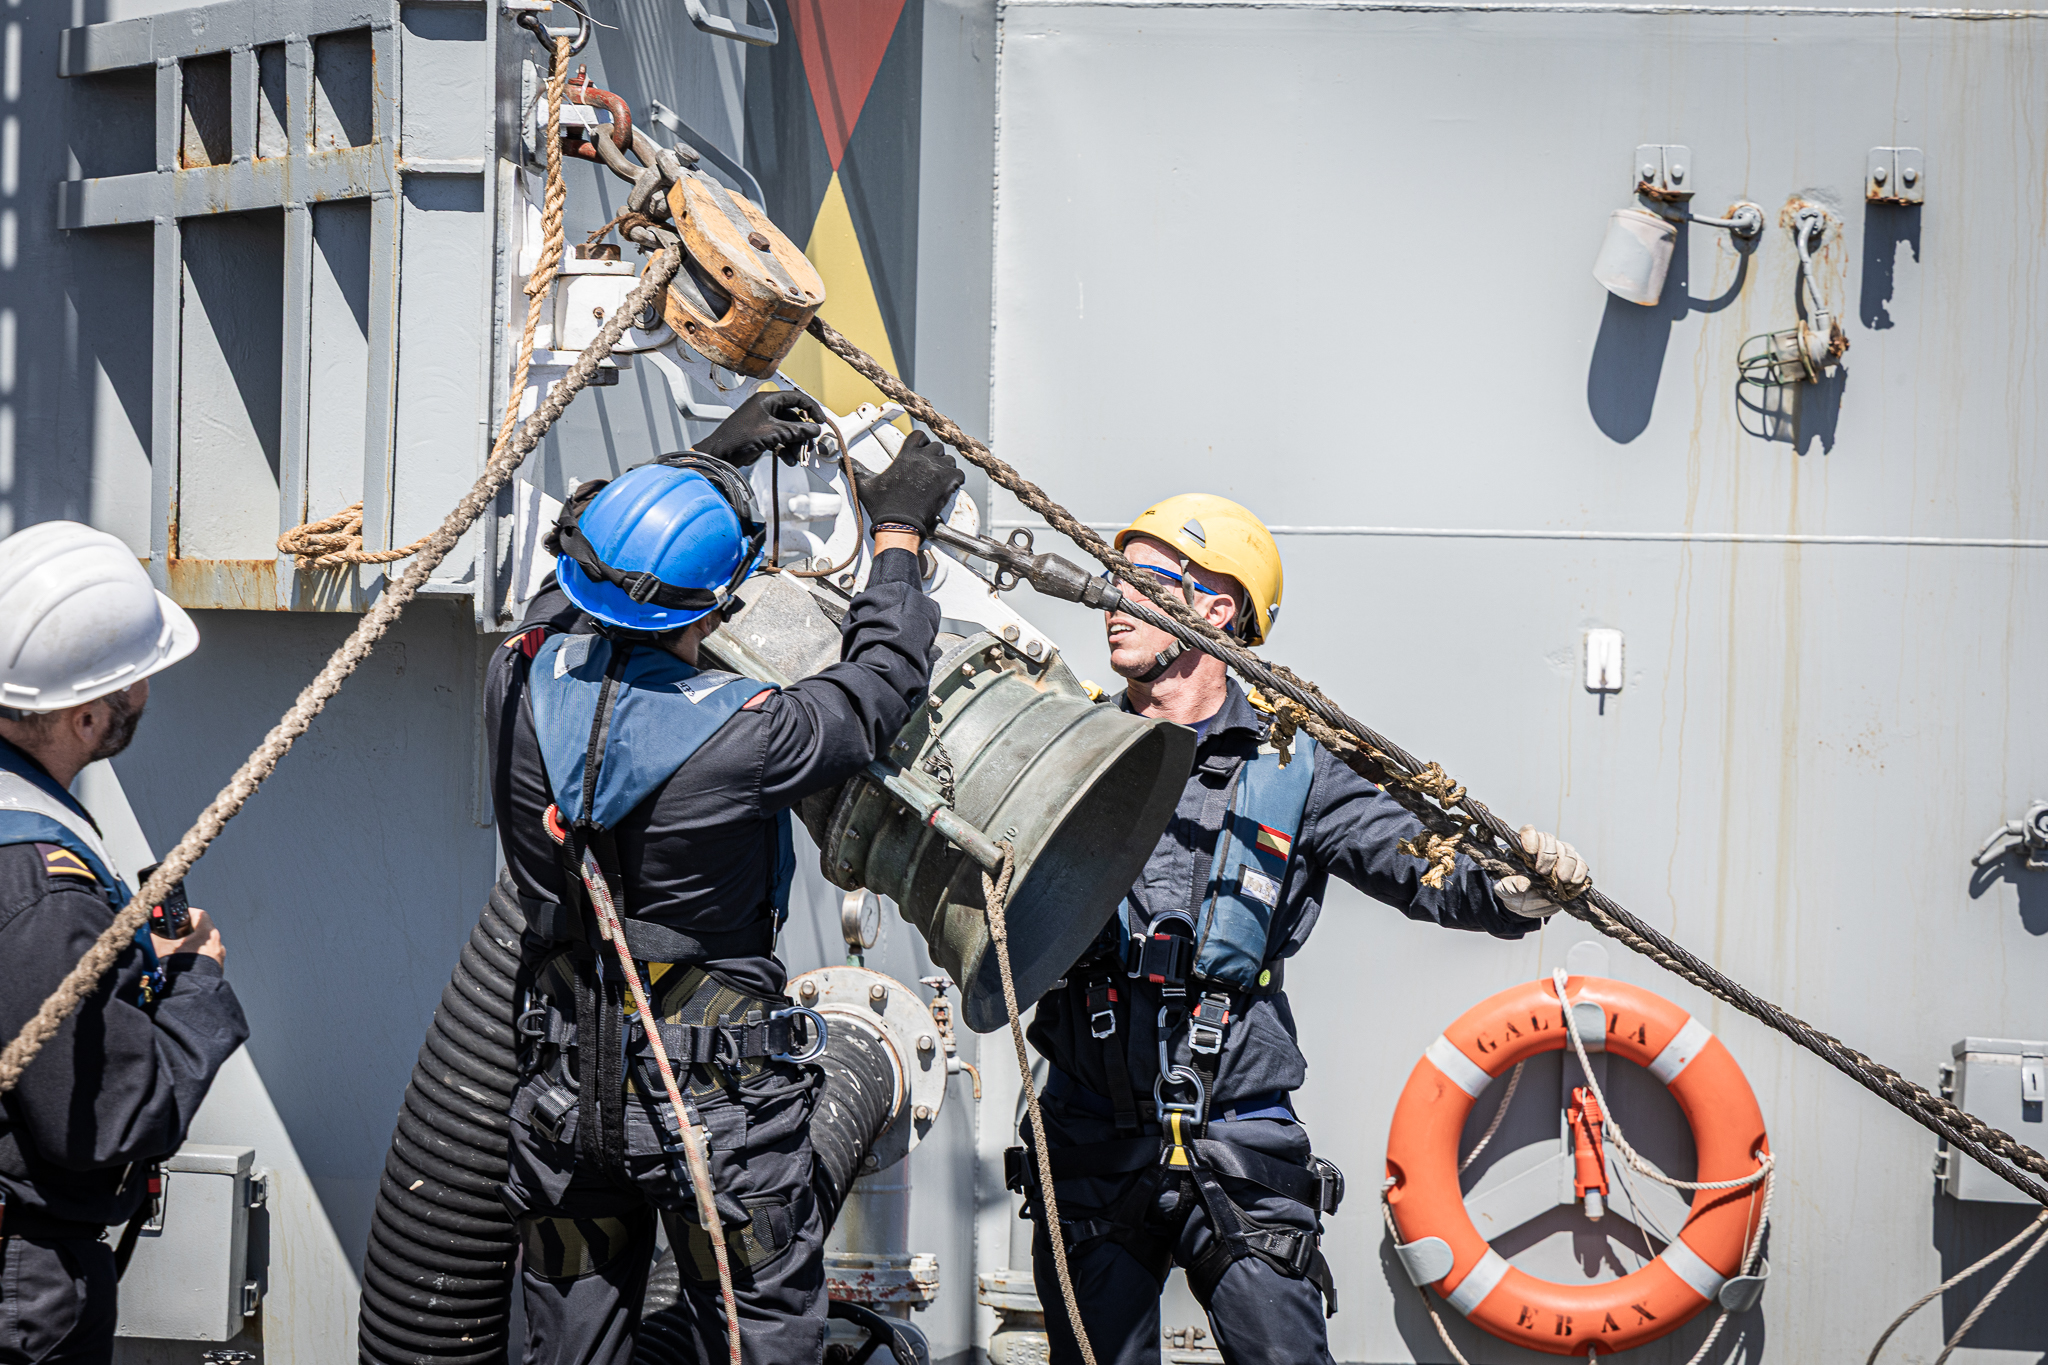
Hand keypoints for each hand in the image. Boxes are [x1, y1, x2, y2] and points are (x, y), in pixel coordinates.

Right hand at [153, 907, 224, 968]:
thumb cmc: (181, 967)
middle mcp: (217, 944)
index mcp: (208, 934)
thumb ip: (156, 937)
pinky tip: (184, 964)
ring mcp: (218, 957)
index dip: (188, 912)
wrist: (191, 991)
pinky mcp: (217, 969)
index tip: (180, 914)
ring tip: (178, 951)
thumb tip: (147, 931)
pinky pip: (206, 959)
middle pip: (202, 931)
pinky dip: (197, 958)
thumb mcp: (163, 948)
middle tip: (175, 934)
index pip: (200, 914)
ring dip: (192, 946)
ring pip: (204, 946)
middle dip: (188, 931)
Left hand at [691, 390, 827, 466]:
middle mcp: (767, 409)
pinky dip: (786, 450)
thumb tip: (815, 429)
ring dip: (795, 445)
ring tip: (798, 457)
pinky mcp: (763, 436)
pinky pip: (781, 440)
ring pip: (789, 431)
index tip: (820, 421)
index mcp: (767, 400)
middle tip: (808, 446)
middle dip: (803, 434)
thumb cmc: (738, 438)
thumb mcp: (771, 433)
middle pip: (794, 417)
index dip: (811, 409)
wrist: (720, 456)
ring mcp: (765, 423)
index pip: (796, 398)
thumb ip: (795, 430)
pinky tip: (788, 460)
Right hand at [856, 432, 964, 539]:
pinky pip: (959, 473)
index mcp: (905, 455)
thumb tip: (845, 462)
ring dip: (946, 467)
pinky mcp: (947, 483)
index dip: (921, 443)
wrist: (899, 524)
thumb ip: (857, 470)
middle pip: (937, 447)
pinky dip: (956, 479)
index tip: (920, 451)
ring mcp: (937, 470)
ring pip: (949, 459)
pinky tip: (949, 486)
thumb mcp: (865, 485)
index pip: (919, 435)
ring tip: (939, 478)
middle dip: (934, 456)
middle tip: (930, 469)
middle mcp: (923, 459)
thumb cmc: (884, 506)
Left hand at [1492, 826, 1590, 919]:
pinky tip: (1574, 882)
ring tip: (1562, 880)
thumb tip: (1523, 883)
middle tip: (1543, 872)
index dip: (1530, 837)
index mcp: (1524, 849)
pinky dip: (1579, 872)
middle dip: (1548, 856)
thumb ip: (1508, 886)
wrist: (1530, 905)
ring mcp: (1560, 857)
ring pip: (1567, 850)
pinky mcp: (1574, 869)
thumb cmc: (1515, 893)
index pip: (1528, 832)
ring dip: (1566, 864)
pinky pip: (1581, 864)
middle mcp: (1543, 848)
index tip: (1530, 851)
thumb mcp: (1506, 892)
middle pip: (1550, 840)